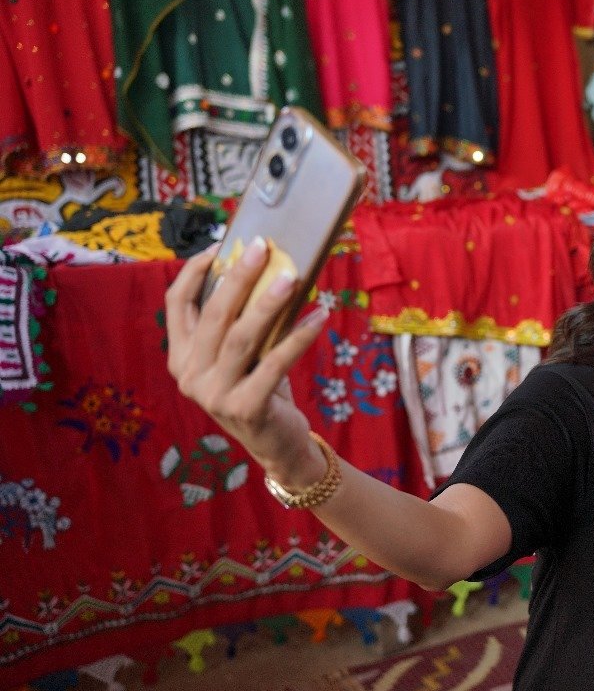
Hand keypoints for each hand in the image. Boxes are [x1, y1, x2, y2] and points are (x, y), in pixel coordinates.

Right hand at [164, 239, 329, 483]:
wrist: (277, 445)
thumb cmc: (260, 389)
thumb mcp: (241, 356)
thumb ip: (239, 322)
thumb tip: (264, 268)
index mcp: (180, 357)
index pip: (175, 304)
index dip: (195, 272)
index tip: (221, 246)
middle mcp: (189, 376)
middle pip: (213, 315)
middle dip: (238, 277)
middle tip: (262, 248)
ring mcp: (214, 394)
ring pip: (241, 337)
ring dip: (268, 303)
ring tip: (292, 276)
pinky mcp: (245, 407)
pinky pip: (275, 363)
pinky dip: (299, 337)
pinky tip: (320, 316)